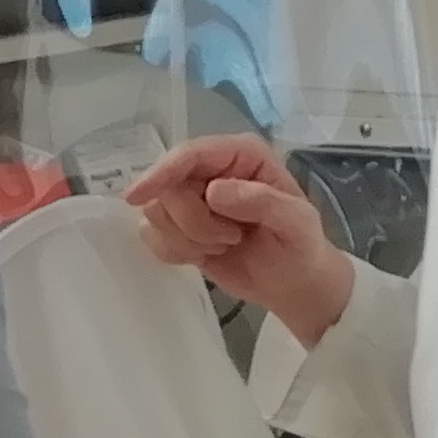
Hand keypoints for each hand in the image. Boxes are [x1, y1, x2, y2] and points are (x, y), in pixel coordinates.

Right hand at [121, 136, 357, 345]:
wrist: (293, 283)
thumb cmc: (301, 247)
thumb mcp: (297, 223)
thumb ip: (262, 202)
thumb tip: (214, 191)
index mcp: (240, 155)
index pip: (189, 154)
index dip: (161, 173)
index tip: (137, 197)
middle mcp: (211, 170)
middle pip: (167, 187)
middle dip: (192, 223)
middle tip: (229, 239)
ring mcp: (192, 198)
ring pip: (156, 213)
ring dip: (187, 239)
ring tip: (223, 245)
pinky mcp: (179, 227)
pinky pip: (153, 236)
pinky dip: (176, 251)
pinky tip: (206, 255)